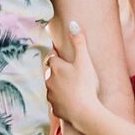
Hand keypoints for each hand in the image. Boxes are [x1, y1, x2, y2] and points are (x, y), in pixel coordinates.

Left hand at [45, 18, 103, 132]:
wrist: (84, 112)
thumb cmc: (86, 85)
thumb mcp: (85, 61)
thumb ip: (79, 41)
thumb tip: (73, 22)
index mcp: (55, 68)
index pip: (52, 58)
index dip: (57, 57)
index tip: (61, 56)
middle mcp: (49, 81)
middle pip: (50, 73)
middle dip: (57, 72)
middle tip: (68, 72)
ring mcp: (51, 96)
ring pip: (52, 88)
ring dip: (58, 87)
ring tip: (70, 88)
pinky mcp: (55, 109)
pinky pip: (56, 103)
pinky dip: (62, 101)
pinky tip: (71, 102)